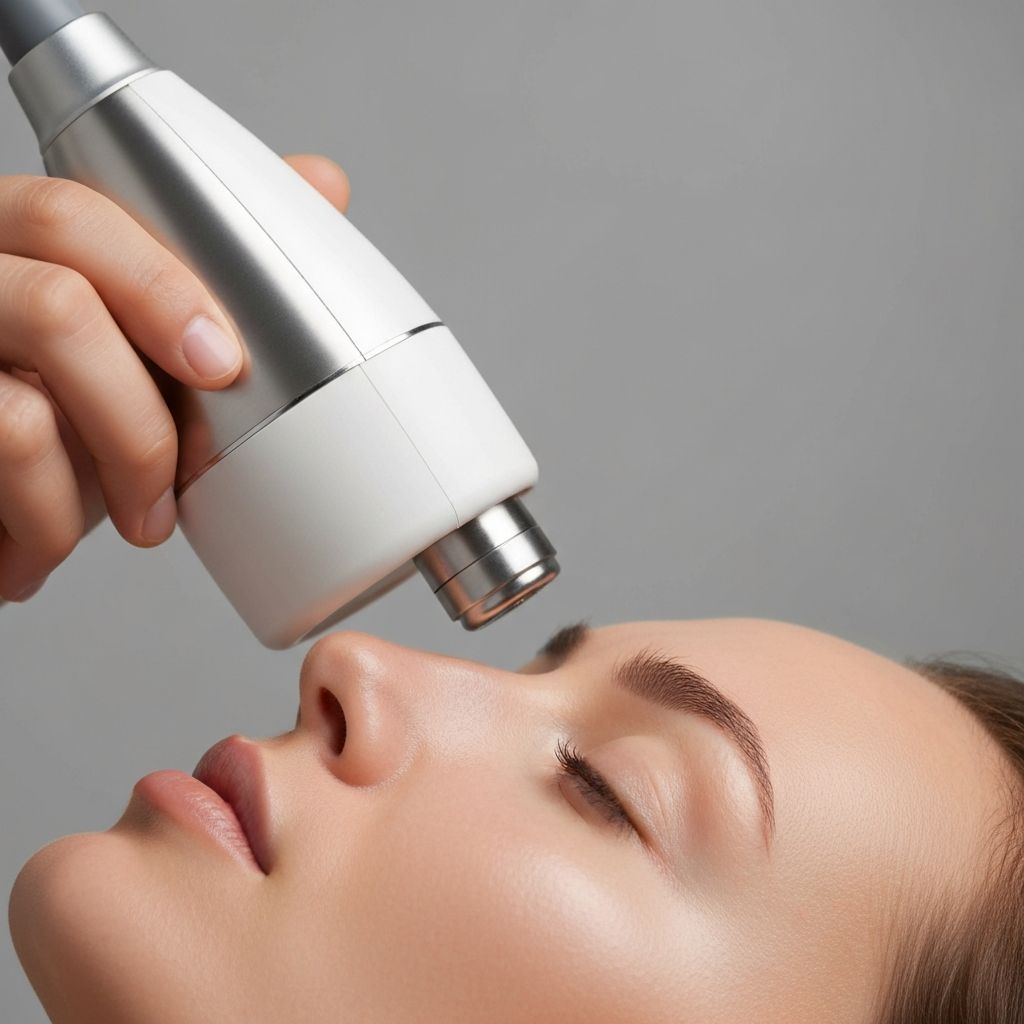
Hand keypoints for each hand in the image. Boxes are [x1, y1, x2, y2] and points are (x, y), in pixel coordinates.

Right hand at [0, 154, 350, 600]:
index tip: (222, 365)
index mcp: (20, 241)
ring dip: (108, 486)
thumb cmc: (65, 413)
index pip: (74, 215)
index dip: (161, 289)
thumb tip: (319, 183)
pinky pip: (1, 461)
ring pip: (24, 409)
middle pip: (55, 309)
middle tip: (188, 472)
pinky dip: (45, 527)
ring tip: (137, 521)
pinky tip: (44, 548)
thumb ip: (211, 263)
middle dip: (144, 416)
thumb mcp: (144, 336)